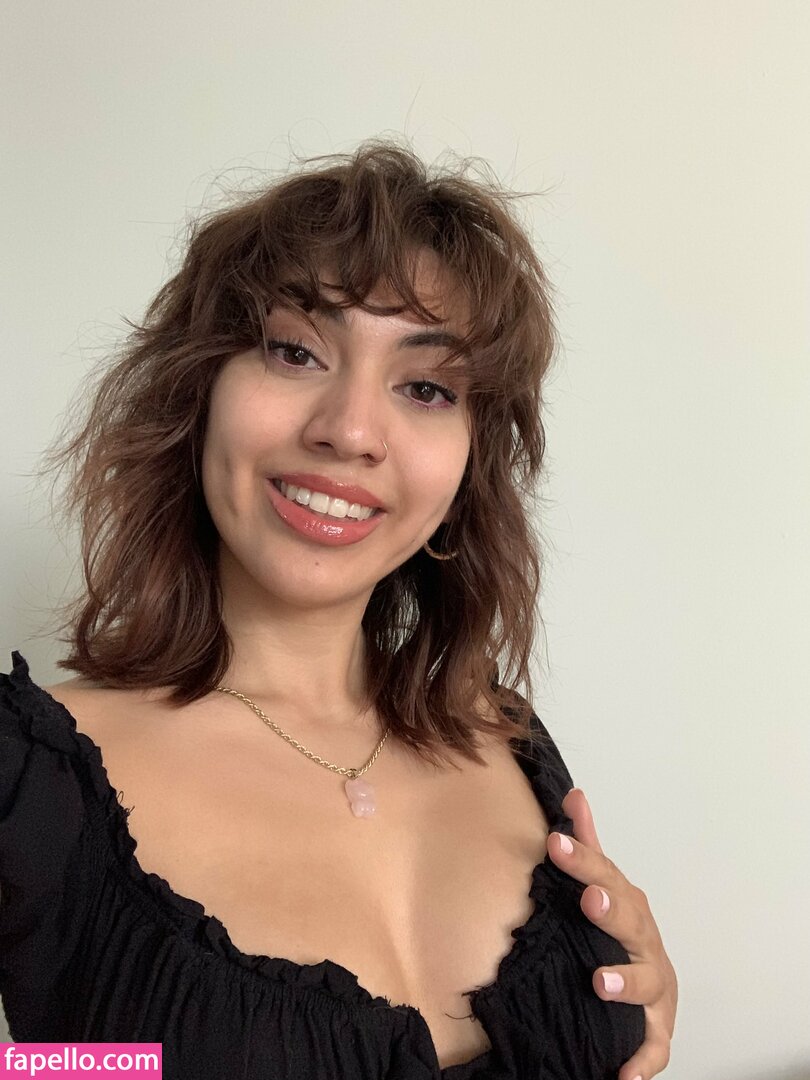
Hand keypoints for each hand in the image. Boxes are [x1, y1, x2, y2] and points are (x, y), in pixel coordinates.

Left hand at [547, 788, 676, 1079]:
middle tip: (589, 899)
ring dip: (627, 982)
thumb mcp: (602, 886)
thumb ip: (588, 844)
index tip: (555, 842)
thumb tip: (574, 794)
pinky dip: (641, 1061)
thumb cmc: (621, 933)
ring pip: (648, 983)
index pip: (606, 877)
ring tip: (600, 983)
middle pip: (631, 923)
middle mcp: (646, 943)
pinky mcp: (656, 1031)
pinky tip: (623, 1073)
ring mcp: (655, 988)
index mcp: (629, 907)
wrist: (650, 993)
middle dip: (612, 910)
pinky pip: (653, 1048)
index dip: (583, 860)